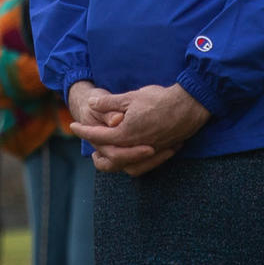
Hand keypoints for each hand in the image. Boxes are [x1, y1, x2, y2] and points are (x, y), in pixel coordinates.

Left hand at [73, 84, 210, 176]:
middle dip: (97, 153)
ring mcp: (151, 152)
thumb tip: (91, 103)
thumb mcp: (131, 97)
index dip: (84, 132)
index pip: (99, 137)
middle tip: (88, 144)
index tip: (73, 126)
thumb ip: (109, 103)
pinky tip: (130, 158)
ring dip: (113, 163)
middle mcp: (137, 147)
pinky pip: (143, 166)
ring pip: (127, 167)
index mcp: (126, 134)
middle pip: (111, 159)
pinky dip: (132, 165)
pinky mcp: (162, 152)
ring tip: (104, 156)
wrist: (189, 105)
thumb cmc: (160, 99)